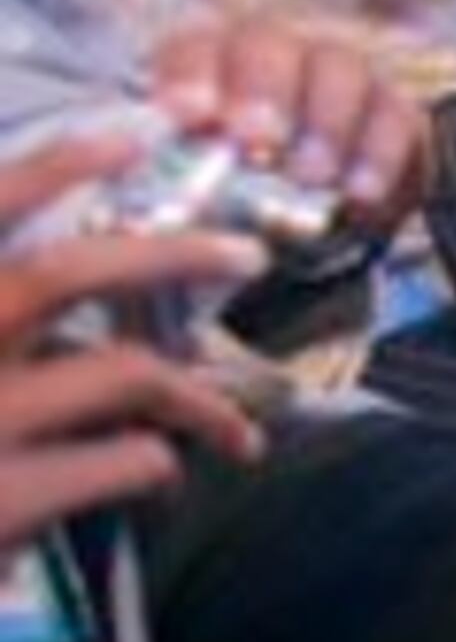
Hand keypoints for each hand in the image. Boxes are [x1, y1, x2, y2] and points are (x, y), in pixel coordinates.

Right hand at [0, 132, 273, 548]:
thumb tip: (57, 306)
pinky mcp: (4, 503)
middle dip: (172, 252)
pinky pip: (128, 459)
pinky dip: (159, 462)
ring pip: (126, 373)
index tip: (124, 138)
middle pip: (69, 273)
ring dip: (200, 395)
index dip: (48, 167)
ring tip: (235, 426)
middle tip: (245, 252)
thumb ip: (3, 316)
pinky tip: (161, 476)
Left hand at [146, 20, 427, 232]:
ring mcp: (341, 77)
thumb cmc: (232, 207)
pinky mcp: (394, 112)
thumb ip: (175, 189)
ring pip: (340, 69)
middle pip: (270, 47)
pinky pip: (396, 116)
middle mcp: (276, 56)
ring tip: (311, 178)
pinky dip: (380, 154)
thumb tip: (151, 209)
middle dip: (263, 92)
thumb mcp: (192, 196)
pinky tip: (361, 194)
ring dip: (325, 123)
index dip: (194, 77)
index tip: (192, 117)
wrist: (304, 231)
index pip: (196, 50)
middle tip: (258, 142)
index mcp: (211, 65)